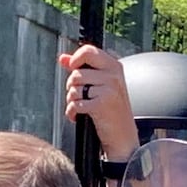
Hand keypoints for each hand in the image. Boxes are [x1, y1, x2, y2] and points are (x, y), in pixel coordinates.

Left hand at [60, 45, 140, 164]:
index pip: (88, 50)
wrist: (123, 136)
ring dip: (71, 101)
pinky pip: (75, 103)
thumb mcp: (102, 85)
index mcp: (114, 66)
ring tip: (82, 107)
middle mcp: (113, 76)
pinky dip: (72, 112)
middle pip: (76, 73)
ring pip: (74, 89)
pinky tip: (79, 116)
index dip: (75, 58)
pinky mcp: (102, 104)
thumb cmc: (112, 111)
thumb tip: (63, 58)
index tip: (71, 67)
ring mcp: (109, 89)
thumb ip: (82, 68)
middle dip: (72, 87)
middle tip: (80, 97)